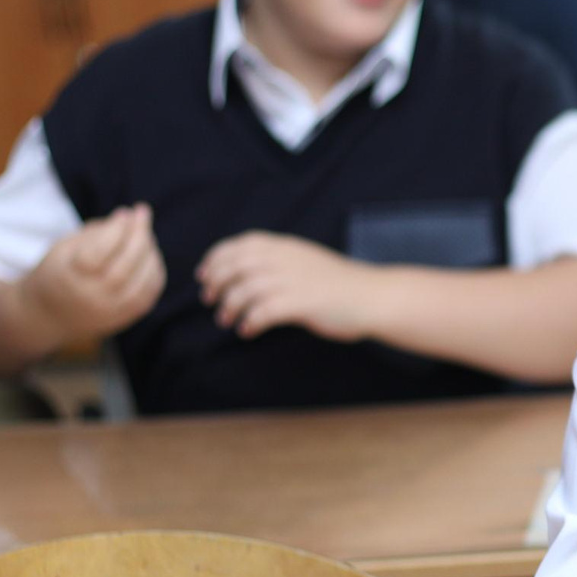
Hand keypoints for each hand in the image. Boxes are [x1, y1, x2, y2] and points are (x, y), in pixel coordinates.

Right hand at [19, 204, 164, 346]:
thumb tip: (130, 216)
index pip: (97, 254)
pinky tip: (149, 253)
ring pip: (142, 282)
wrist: (49, 315)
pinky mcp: (125, 318)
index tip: (123, 212)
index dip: (115, 230)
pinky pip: (149, 293)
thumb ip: (96, 232)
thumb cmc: (60, 271)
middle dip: (138, 236)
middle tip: (142, 212)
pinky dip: (154, 269)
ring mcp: (110, 312)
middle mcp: (91, 299)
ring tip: (144, 232)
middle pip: (124, 269)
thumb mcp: (65, 247)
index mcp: (69, 279)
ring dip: (150, 251)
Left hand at [197, 231, 372, 340]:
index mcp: (285, 247)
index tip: (204, 275)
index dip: (216, 258)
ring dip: (230, 306)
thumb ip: (277, 263)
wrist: (372, 295)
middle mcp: (285, 259)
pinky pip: (264, 311)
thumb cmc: (339, 284)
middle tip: (210, 300)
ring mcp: (293, 280)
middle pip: (236, 266)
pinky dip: (250, 321)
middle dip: (217, 283)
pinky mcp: (302, 302)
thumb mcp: (305, 261)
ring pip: (245, 289)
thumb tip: (245, 275)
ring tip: (227, 320)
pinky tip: (248, 331)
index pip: (239, 245)